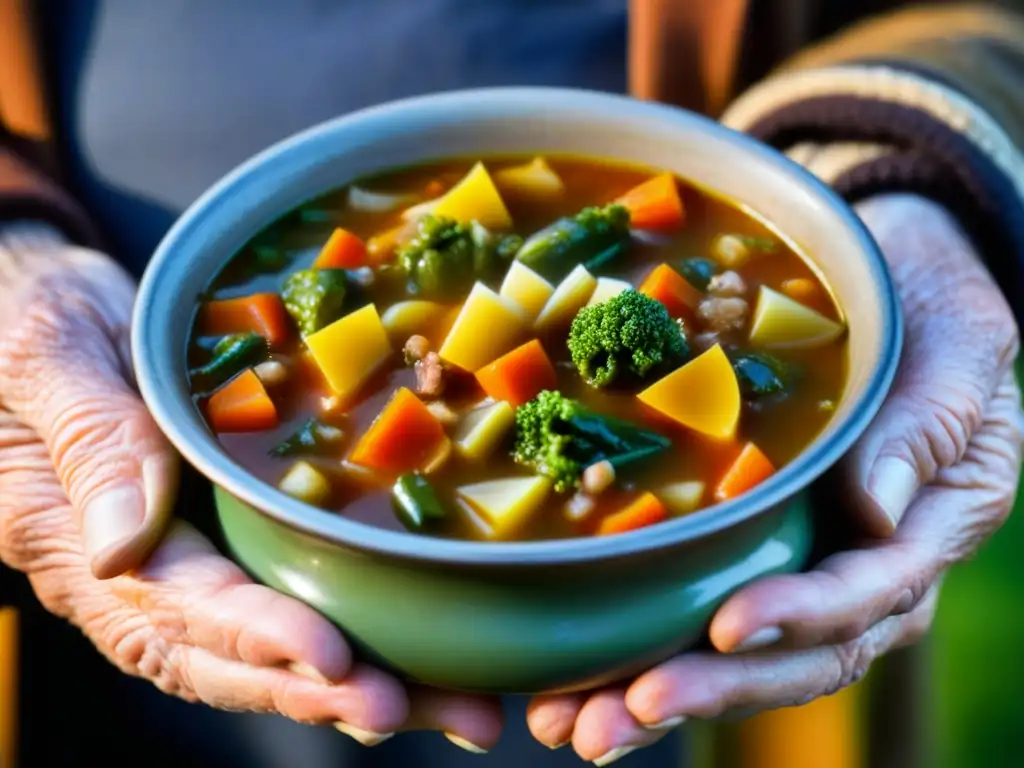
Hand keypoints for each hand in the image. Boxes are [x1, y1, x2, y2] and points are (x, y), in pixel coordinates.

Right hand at [0, 226, 502, 750]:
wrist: (43, 303)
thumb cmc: (35, 319)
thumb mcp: (50, 358)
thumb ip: (89, 442)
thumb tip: (123, 544)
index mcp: (76, 536)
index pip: (174, 609)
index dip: (257, 638)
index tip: (333, 657)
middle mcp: (134, 571)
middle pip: (229, 658)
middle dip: (323, 691)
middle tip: (418, 708)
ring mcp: (182, 558)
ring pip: (264, 647)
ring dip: (354, 685)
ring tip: (452, 709)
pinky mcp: (223, 535)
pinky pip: (281, 597)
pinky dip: (348, 637)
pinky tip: (420, 659)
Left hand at [525, 194, 1023, 763]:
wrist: (884, 278)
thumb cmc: (928, 307)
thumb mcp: (957, 344)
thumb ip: (931, 422)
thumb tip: (878, 512)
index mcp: (927, 526)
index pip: (867, 596)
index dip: (798, 617)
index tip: (725, 629)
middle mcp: (862, 564)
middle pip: (793, 654)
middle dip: (709, 691)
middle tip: (620, 716)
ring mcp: (801, 560)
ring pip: (738, 654)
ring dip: (655, 695)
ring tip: (572, 724)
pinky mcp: (745, 543)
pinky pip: (696, 606)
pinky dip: (636, 646)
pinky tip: (565, 681)